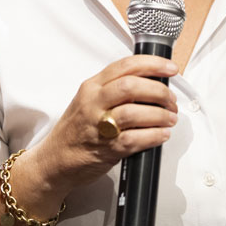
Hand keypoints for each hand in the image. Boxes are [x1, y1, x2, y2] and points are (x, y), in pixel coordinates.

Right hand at [20, 54, 178, 206]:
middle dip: (158, 91)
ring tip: (170, 118)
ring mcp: (98, 126)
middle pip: (131, 86)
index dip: (153, 65)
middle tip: (170, 99)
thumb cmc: (75, 131)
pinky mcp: (106, 149)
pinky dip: (154, 136)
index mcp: (92, 86)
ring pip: (135, 113)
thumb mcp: (89, 100)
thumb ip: (114, 89)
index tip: (170, 68)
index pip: (125, 66)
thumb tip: (151, 84)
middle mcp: (94, 103)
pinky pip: (135, 139)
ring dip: (160, 115)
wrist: (55, 160)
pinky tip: (162, 134)